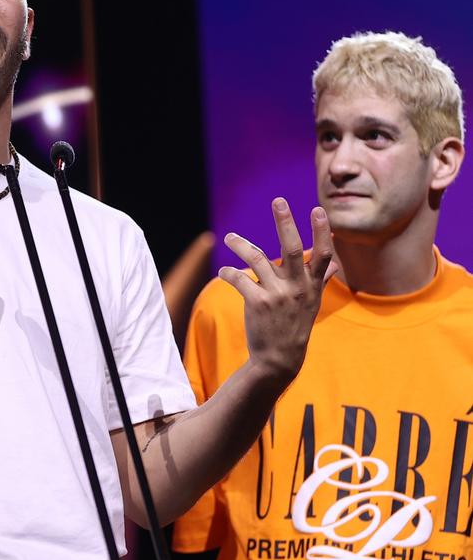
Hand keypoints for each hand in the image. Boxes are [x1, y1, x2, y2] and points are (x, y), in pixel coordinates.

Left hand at [219, 198, 335, 382]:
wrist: (279, 358)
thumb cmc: (296, 326)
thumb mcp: (313, 303)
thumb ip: (321, 280)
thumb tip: (335, 264)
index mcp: (312, 285)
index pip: (323, 254)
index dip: (322, 232)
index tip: (318, 210)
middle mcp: (297, 288)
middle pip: (292, 249)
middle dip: (285, 223)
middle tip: (278, 201)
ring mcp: (277, 295)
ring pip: (257, 259)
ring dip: (241, 245)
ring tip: (229, 238)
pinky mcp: (257, 303)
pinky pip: (240, 279)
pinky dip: (228, 273)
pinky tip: (223, 271)